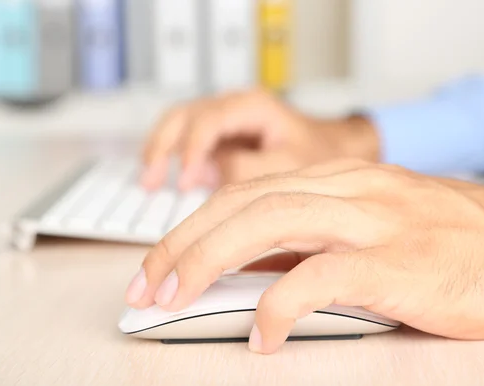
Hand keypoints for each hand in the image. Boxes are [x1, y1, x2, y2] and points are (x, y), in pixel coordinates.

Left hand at [126, 159, 483, 353]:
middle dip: (184, 241)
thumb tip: (258, 271)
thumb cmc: (454, 245)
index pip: (248, 193)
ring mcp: (376, 221)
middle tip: (148, 283)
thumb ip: (319, 240)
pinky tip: (261, 337)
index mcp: (342, 180)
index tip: (162, 261)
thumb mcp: (376, 227)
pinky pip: (321, 277)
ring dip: (209, 260)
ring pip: (269, 223)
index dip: (195, 225)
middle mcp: (352, 189)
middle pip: (245, 203)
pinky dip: (279, 305)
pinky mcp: (399, 262)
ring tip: (175, 298)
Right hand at [140, 88, 378, 189]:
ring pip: (178, 123)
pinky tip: (164, 176)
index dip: (191, 150)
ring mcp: (225, 118)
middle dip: (163, 147)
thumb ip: (250, 170)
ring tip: (149, 181)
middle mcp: (233, 106)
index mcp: (251, 107)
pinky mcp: (221, 133)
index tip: (184, 180)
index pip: (208, 121)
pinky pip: (186, 137)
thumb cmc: (318, 153)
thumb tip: (211, 177)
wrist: (334, 148)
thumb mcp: (291, 164)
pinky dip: (171, 155)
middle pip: (183, 116)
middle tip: (151, 180)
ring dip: (160, 150)